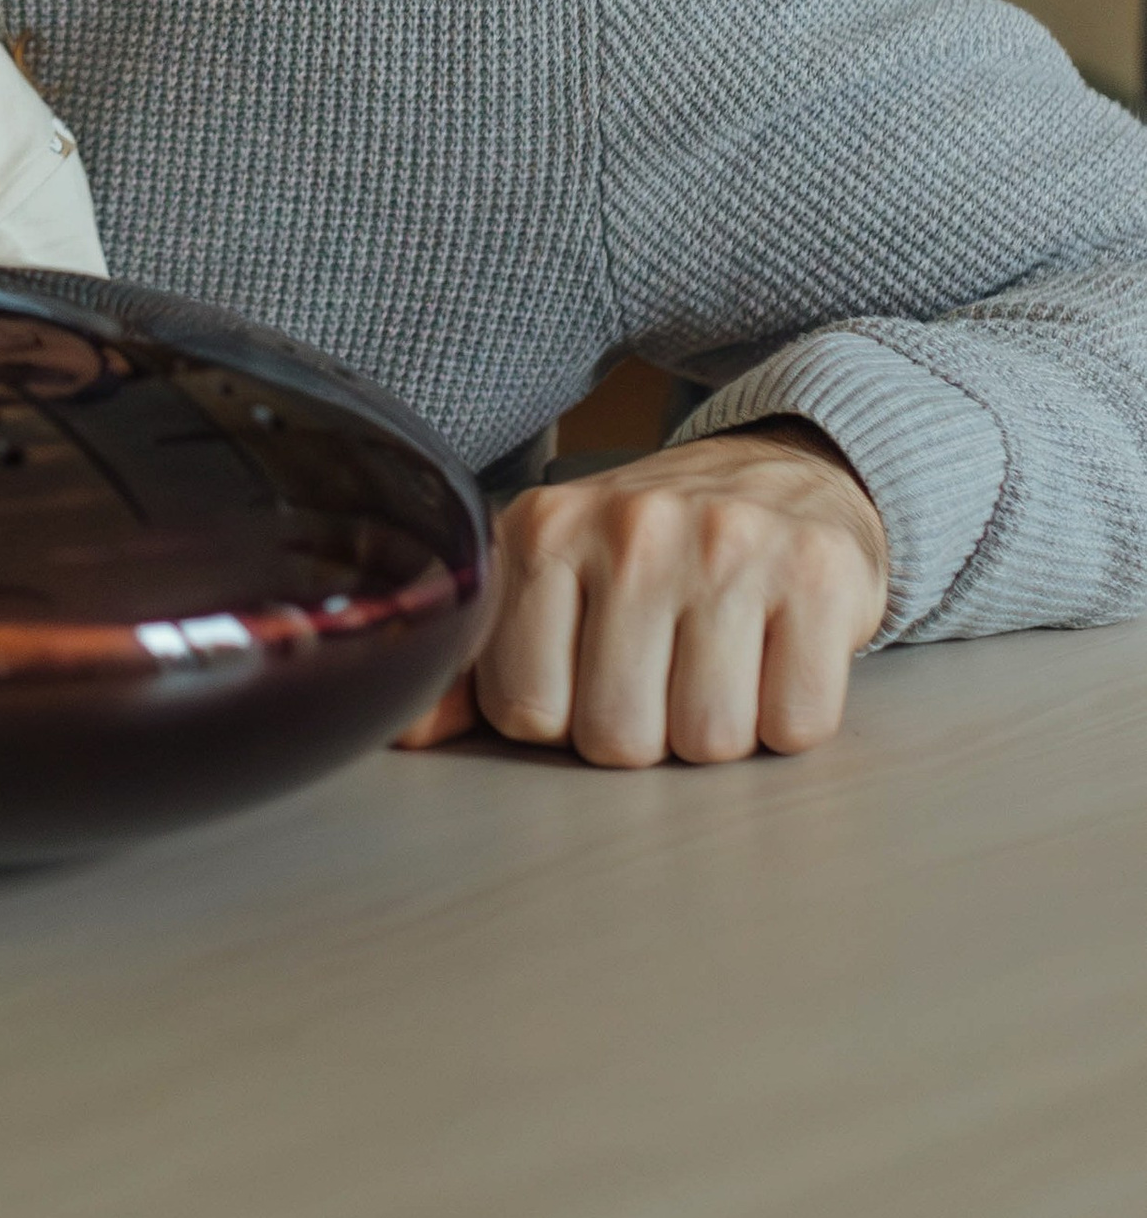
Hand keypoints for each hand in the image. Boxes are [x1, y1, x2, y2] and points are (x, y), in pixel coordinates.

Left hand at [395, 425, 890, 766]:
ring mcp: (730, 546)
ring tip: (719, 661)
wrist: (783, 475)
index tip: (586, 672)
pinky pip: (797, 725)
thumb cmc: (649, 551)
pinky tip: (777, 658)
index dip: (561, 720)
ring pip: (710, 741)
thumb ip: (471, 661)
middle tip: (662, 670)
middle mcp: (633, 529)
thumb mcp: (547, 580)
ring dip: (720, 729)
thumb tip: (397, 735)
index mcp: (542, 529)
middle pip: (618, 738)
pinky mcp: (819, 575)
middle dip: (644, 732)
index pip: (525, 711)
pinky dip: (791, 717)